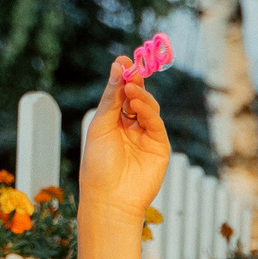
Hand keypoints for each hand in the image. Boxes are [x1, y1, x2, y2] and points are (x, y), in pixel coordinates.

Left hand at [79, 57, 170, 222]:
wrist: (110, 198)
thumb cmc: (98, 165)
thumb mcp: (101, 125)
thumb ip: (112, 98)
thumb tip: (117, 66)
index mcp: (112, 121)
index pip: (120, 94)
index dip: (123, 77)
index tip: (123, 60)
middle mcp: (130, 127)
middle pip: (137, 98)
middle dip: (135, 81)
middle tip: (132, 68)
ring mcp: (146, 136)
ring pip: (148, 108)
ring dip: (141, 96)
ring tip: (131, 89)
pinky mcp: (159, 147)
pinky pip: (156, 124)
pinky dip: (148, 112)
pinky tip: (137, 105)